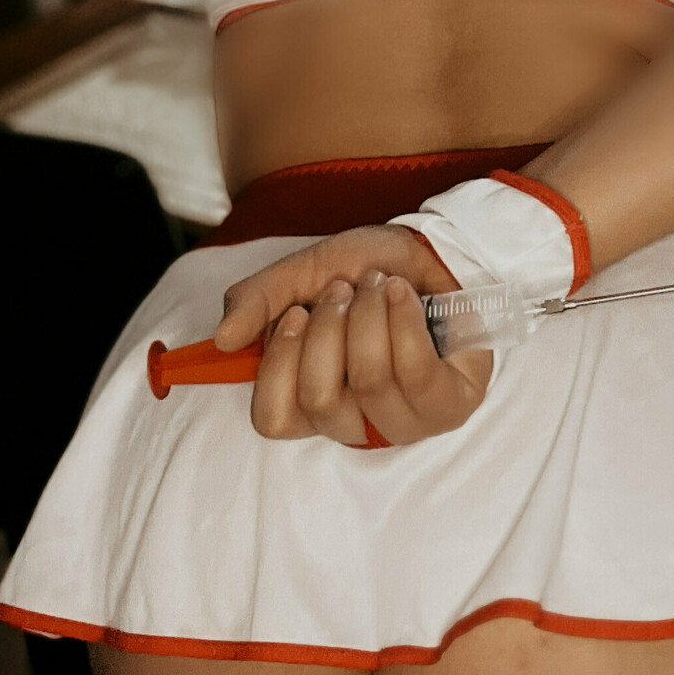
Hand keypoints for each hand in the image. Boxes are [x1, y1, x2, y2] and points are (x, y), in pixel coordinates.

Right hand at [216, 225, 492, 445]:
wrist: (432, 249)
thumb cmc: (368, 272)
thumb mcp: (303, 272)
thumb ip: (258, 299)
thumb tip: (222, 338)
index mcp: (312, 403)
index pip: (273, 420)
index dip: (280, 362)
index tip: (297, 311)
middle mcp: (357, 424)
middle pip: (320, 398)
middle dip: (330, 325)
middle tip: (346, 289)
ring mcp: (406, 422)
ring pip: (370, 381)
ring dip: (370, 315)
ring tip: (380, 286)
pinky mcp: (450, 406)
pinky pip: (416, 374)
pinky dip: (403, 320)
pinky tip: (403, 295)